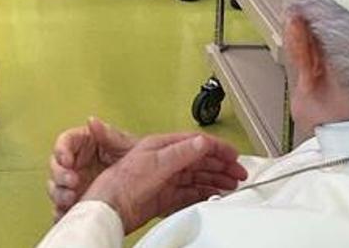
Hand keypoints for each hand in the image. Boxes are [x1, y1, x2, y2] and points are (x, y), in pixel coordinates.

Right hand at [48, 118, 137, 218]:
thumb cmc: (137, 160)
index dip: (62, 151)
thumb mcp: (126, 146)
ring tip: (72, 200)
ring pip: (56, 188)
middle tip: (73, 183)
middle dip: (60, 175)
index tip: (67, 160)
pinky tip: (69, 213)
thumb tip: (93, 121)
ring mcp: (74, 184)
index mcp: (84, 144)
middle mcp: (76, 163)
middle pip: (56, 166)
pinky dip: (64, 212)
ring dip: (60, 194)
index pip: (65, 143)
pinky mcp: (77, 202)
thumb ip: (108, 135)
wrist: (151, 185)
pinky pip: (63, 208)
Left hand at [82, 133, 248, 234]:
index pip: (196, 143)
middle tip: (238, 173)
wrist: (110, 206)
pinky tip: (213, 195)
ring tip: (231, 184)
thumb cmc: (124, 181)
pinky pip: (190, 193)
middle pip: (200, 160)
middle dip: (221, 165)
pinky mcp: (164, 197)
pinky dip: (204, 193)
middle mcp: (165, 161)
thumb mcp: (156, 162)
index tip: (234, 156)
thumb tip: (201, 142)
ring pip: (197, 177)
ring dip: (215, 179)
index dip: (218, 149)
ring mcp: (166, 179)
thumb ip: (181, 152)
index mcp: (162, 146)